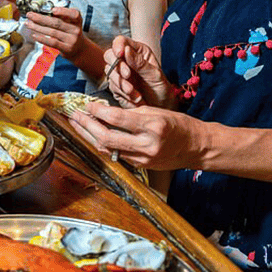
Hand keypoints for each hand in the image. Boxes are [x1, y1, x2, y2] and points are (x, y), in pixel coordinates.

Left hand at [24, 5, 84, 58]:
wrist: (80, 50)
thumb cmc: (71, 34)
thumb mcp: (71, 24)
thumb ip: (62, 17)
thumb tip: (43, 11)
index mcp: (77, 21)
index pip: (74, 14)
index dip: (63, 11)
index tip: (52, 9)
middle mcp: (76, 30)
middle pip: (57, 22)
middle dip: (41, 18)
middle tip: (30, 15)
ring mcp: (71, 40)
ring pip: (52, 32)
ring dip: (38, 27)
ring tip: (29, 24)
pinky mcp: (66, 48)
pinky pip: (52, 42)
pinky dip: (42, 38)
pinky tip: (34, 35)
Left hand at [69, 100, 195, 169]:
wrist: (197, 147)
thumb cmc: (178, 125)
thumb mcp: (156, 112)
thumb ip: (131, 113)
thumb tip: (105, 111)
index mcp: (153, 126)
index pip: (117, 119)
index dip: (97, 111)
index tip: (87, 105)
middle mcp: (147, 145)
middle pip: (107, 138)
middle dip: (86, 126)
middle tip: (74, 115)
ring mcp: (143, 158)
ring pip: (108, 149)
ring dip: (90, 136)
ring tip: (78, 125)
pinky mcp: (141, 166)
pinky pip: (117, 155)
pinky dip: (103, 145)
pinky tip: (94, 136)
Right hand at [104, 36, 174, 107]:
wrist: (160, 107)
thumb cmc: (160, 88)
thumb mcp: (155, 75)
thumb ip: (140, 63)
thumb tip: (126, 50)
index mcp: (137, 52)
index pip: (121, 41)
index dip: (118, 46)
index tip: (120, 54)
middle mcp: (126, 60)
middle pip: (109, 55)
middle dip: (117, 66)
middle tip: (127, 75)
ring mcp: (120, 74)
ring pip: (109, 72)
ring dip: (121, 83)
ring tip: (135, 92)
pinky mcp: (116, 86)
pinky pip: (112, 87)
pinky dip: (122, 93)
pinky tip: (134, 97)